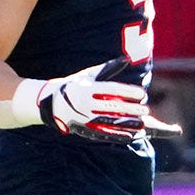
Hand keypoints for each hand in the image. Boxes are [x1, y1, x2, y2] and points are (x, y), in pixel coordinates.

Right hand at [36, 60, 154, 140]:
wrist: (48, 102)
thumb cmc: (75, 85)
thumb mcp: (89, 75)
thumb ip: (109, 68)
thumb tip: (128, 58)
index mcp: (87, 88)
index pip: (111, 90)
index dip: (127, 92)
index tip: (142, 94)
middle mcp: (84, 103)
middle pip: (111, 106)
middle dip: (130, 109)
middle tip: (146, 109)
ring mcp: (82, 117)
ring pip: (108, 121)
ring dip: (125, 124)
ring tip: (141, 124)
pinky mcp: (82, 129)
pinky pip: (101, 133)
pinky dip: (116, 135)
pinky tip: (129, 136)